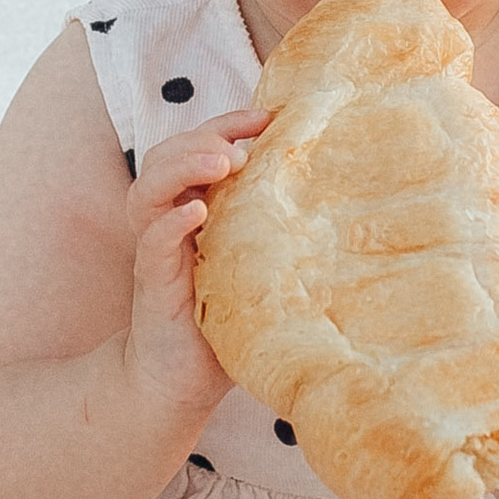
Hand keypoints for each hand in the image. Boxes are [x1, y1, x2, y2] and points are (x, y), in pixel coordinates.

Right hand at [120, 110, 266, 435]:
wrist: (180, 382)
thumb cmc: (227, 321)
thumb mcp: (259, 267)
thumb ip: (281, 233)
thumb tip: (349, 204)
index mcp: (194, 208)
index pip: (197, 147)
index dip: (226, 125)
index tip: (267, 116)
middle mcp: (169, 222)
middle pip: (167, 155)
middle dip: (205, 136)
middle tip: (243, 143)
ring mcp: (157, 251)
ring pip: (149, 189)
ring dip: (184, 166)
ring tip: (224, 162)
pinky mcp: (154, 284)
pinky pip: (152, 242)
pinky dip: (170, 222)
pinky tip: (197, 211)